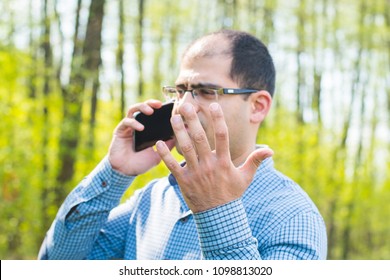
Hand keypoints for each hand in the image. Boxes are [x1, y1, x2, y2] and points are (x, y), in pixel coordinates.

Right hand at [108, 99, 174, 175]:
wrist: (124, 172)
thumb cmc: (140, 163)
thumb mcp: (159, 155)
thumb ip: (167, 145)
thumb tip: (179, 136)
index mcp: (147, 129)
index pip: (154, 114)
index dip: (161, 109)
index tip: (171, 106)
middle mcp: (137, 125)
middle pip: (144, 107)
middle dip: (151, 103)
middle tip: (159, 104)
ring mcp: (129, 127)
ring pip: (133, 110)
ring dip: (142, 108)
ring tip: (150, 111)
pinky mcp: (120, 131)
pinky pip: (126, 122)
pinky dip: (134, 123)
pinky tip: (141, 128)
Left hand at [156, 102, 272, 212]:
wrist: (218, 216)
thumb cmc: (232, 193)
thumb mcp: (246, 177)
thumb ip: (255, 161)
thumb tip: (271, 150)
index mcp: (224, 162)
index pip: (222, 135)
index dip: (218, 119)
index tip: (213, 104)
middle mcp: (209, 165)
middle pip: (200, 138)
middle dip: (193, 120)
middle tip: (186, 105)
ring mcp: (196, 173)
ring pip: (185, 148)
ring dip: (179, 132)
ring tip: (174, 117)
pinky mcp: (184, 181)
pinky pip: (172, 166)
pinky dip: (165, 155)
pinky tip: (159, 143)